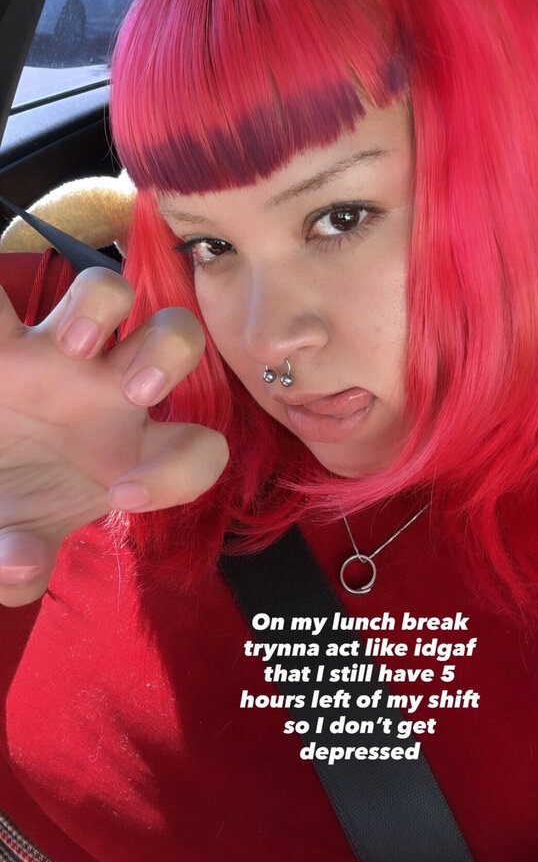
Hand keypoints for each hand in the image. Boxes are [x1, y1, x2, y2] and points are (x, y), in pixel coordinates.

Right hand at [0, 267, 227, 607]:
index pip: (195, 449)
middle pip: (175, 338)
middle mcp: (106, 391)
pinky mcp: (0, 336)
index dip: (183, 472)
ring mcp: (56, 353)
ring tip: (75, 346)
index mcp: (129, 449)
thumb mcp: (12, 549)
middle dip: (169, 353)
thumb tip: (19, 566)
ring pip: (107, 291)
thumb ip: (21, 570)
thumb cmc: (7, 510)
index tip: (123, 497)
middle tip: (135, 391)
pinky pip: (0, 296)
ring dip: (101, 306)